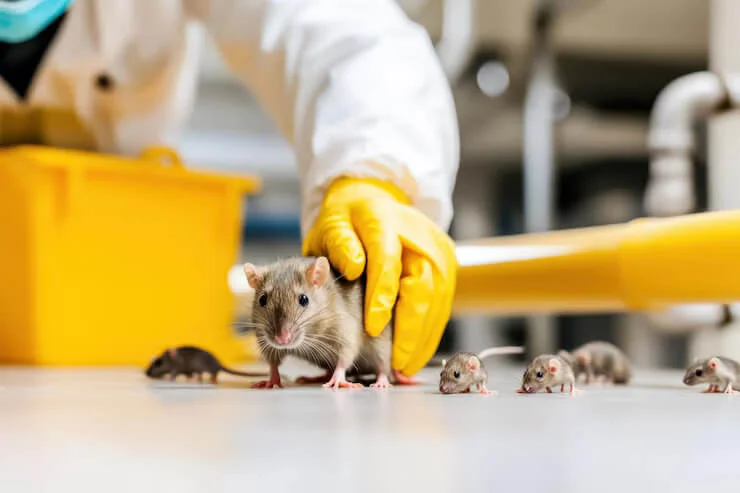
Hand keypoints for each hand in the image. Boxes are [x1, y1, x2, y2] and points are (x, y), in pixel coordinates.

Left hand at [302, 177, 456, 375]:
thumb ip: (339, 244)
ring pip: (437, 300)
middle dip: (411, 329)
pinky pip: (442, 304)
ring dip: (424, 337)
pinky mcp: (447, 265)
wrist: (376, 198)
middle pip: (422, 287)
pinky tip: (417, 352)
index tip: (372, 327)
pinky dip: (429, 331)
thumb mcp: (332, 225)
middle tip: (397, 362)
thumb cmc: (349, 219)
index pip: (387, 264)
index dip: (382, 298)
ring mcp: (438, 252)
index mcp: (387, 224)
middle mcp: (420, 238)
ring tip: (406, 366)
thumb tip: (353, 267)